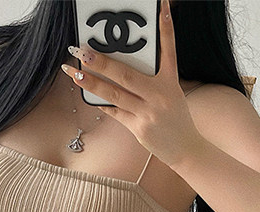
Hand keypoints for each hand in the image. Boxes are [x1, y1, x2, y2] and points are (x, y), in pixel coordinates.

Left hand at [62, 0, 202, 167]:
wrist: (186, 149)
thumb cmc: (176, 119)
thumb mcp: (171, 94)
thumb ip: (151, 82)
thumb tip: (121, 71)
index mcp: (170, 82)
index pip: (169, 49)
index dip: (164, 27)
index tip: (160, 6)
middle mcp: (160, 95)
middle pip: (126, 74)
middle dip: (101, 62)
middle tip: (82, 51)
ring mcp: (148, 112)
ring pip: (114, 94)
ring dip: (91, 83)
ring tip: (74, 73)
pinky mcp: (139, 128)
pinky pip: (116, 113)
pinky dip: (103, 104)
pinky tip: (89, 96)